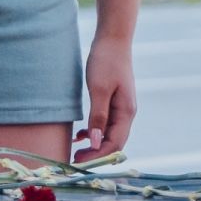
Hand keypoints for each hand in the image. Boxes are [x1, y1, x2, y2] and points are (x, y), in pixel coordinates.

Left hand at [74, 35, 135, 161]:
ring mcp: (121, 108)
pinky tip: (80, 135)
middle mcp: (126, 113)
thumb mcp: (99, 89)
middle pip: (113, 142)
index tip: (78, 162)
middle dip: (96, 154)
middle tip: (74, 160)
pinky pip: (105, 124)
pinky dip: (94, 132)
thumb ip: (98, 117)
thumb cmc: (106, 61)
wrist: (112, 39)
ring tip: (76, 151)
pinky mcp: (113, 101)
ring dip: (94, 145)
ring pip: (108, 135)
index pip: (115, 144)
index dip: (98, 157)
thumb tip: (95, 143)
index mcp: (126, 112)